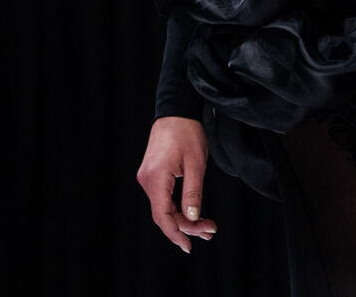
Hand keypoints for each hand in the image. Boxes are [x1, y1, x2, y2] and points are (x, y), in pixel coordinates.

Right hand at [139, 116, 218, 253]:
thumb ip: (193, 193)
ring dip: (183, 217)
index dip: (176, 233)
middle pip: (164, 214)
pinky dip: (177, 207)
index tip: (189, 245)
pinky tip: (191, 213)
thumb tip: (192, 218)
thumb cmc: (187, 132)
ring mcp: (147, 177)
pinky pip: (163, 197)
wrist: (176, 110)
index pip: (163, 215)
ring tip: (206, 226)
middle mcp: (147, 180)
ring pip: (163, 207)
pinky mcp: (151, 174)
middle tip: (209, 232)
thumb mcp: (196, 164)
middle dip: (186, 226)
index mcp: (156, 178)